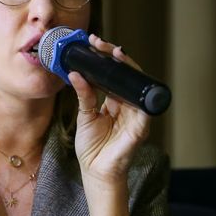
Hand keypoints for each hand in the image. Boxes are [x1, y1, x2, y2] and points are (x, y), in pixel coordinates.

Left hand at [69, 35, 150, 186]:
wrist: (95, 172)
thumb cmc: (92, 147)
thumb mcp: (85, 116)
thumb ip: (84, 95)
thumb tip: (75, 74)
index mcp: (116, 102)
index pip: (115, 75)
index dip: (107, 59)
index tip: (94, 43)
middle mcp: (129, 106)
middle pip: (127, 75)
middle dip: (115, 56)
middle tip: (100, 42)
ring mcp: (136, 115)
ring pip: (136, 84)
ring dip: (126, 67)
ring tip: (113, 52)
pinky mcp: (140, 126)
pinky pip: (139, 105)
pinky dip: (130, 91)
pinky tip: (120, 79)